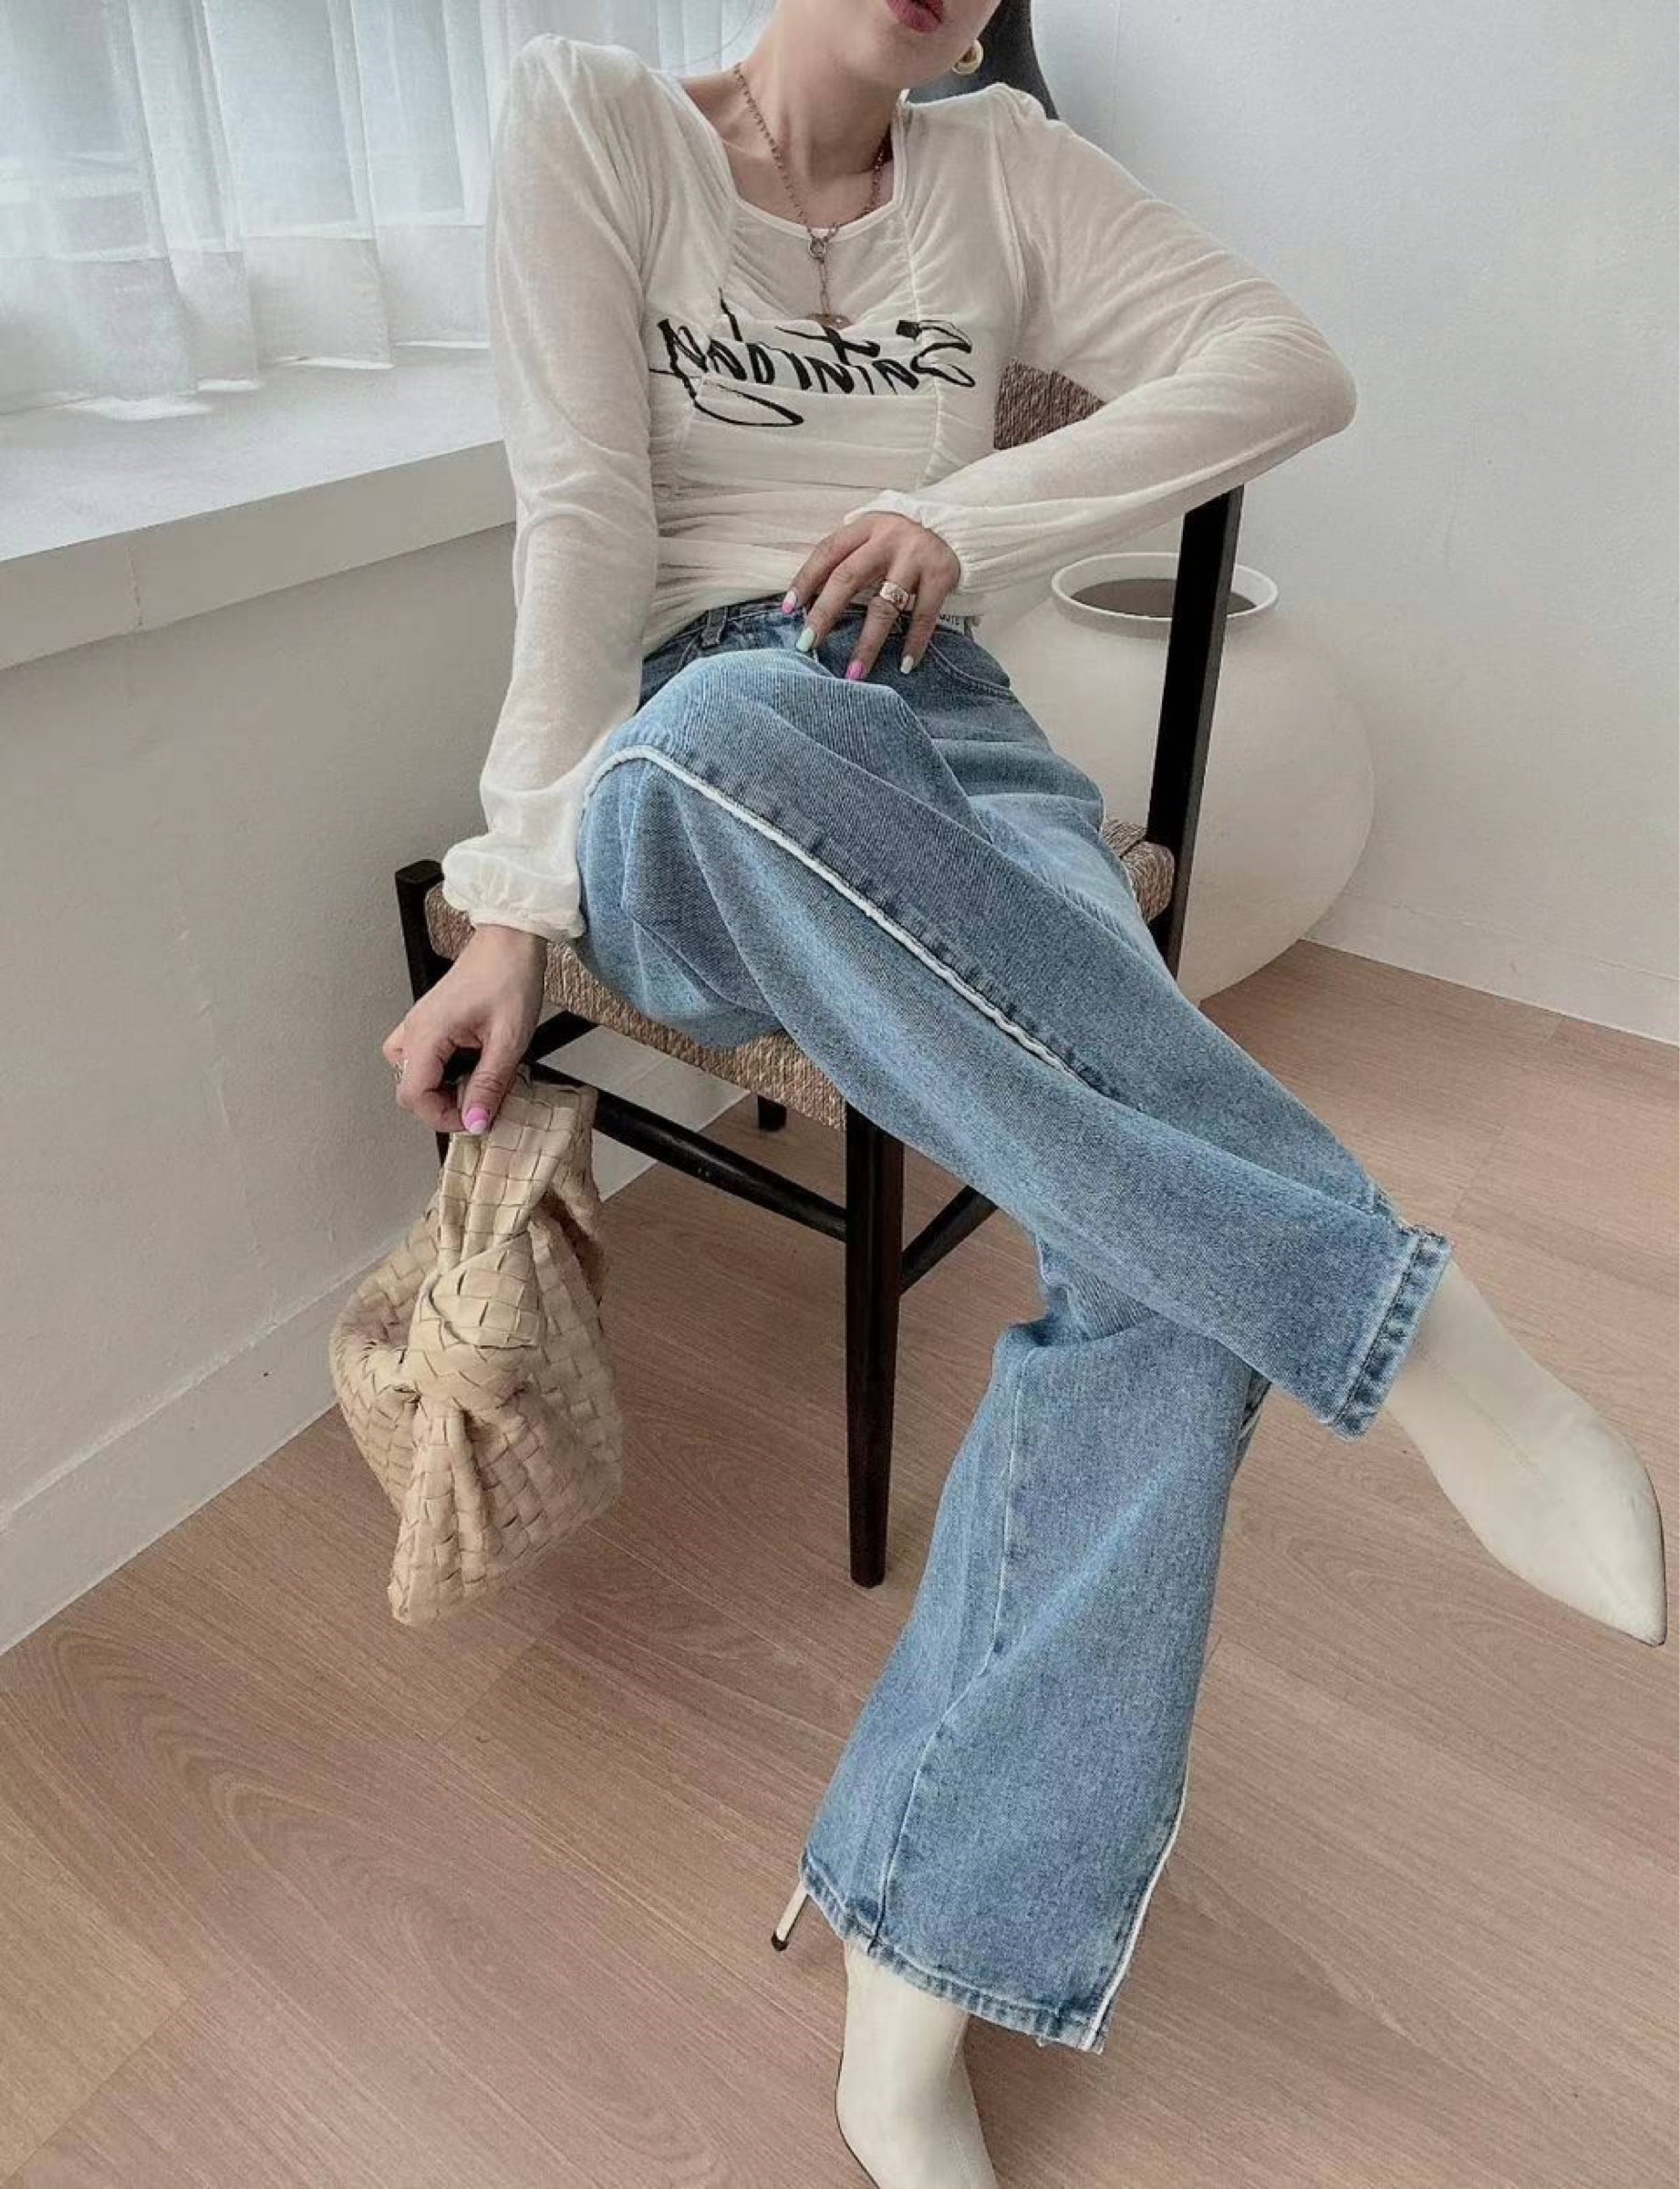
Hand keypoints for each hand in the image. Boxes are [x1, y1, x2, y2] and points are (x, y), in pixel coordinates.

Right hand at [381, 923, 548, 1134]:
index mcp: (427, 1033)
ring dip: (438, 1088)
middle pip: (408, 1089)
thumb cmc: (510, 977)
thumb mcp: (509, 1040)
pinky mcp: (430, 1020)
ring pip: (410, 1074)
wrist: (510, 941)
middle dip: (442, 1106)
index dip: (443, 1118)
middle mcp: (415, 1029)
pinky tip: (466, 1066)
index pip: (414, 1095)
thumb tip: (477, 1121)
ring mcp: (418, 1023)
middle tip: (479, 1104)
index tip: (475, 1120)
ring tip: (473, 1085)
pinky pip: (419, 1056)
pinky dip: (438, 1070)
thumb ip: (490, 1084)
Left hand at [783, 512, 960, 683]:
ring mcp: (916, 557)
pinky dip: (914, 642)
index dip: (806, 580)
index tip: (788, 609)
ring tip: (854, 674)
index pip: (827, 553)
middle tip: (807, 645)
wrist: (957, 526)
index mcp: (865, 527)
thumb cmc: (903, 540)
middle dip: (825, 615)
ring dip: (868, 644)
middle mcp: (888, 539)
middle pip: (848, 579)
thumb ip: (849, 559)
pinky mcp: (941, 575)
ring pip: (884, 606)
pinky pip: (924, 615)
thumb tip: (810, 602)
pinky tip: (906, 665)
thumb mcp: (874, 537)